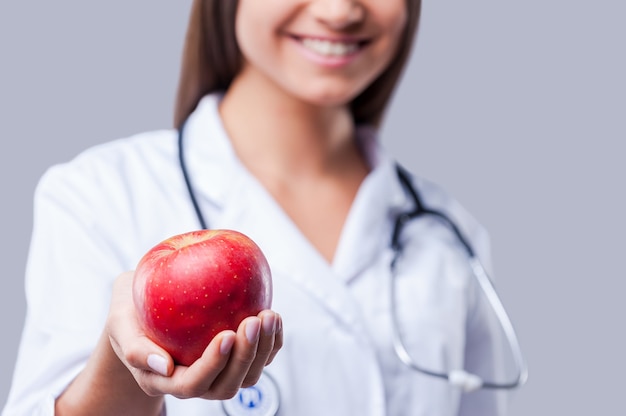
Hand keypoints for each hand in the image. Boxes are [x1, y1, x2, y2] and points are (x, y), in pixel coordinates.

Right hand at [107, 271, 282, 399]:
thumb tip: (163, 366)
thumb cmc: (130, 315)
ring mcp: (219, 371)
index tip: (227, 335)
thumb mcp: (120, 325)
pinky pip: (261, 357)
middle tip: (253, 321)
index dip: (213, 365)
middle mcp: (196, 381)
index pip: (193, 383)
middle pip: (226, 386)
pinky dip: (272, 342)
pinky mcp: (236, 356)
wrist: (143, 310)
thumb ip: (134, 347)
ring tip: (269, 315)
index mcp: (165, 380)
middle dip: (245, 357)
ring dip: (263, 349)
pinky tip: (273, 316)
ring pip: (248, 376)